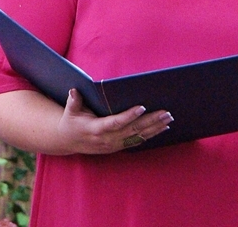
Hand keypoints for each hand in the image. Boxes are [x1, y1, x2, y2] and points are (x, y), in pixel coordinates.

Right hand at [58, 89, 173, 153]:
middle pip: (132, 130)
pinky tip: (163, 128)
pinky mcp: (118, 147)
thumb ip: (73, 101)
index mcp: (95, 129)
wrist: (68, 141)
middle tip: (166, 112)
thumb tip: (74, 91)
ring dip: (155, 128)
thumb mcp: (69, 111)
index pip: (115, 122)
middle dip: (150, 121)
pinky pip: (137, 141)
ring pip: (138, 137)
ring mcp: (114, 145)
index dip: (129, 116)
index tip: (142, 107)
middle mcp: (107, 139)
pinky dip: (151, 135)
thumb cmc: (71, 122)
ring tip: (169, 119)